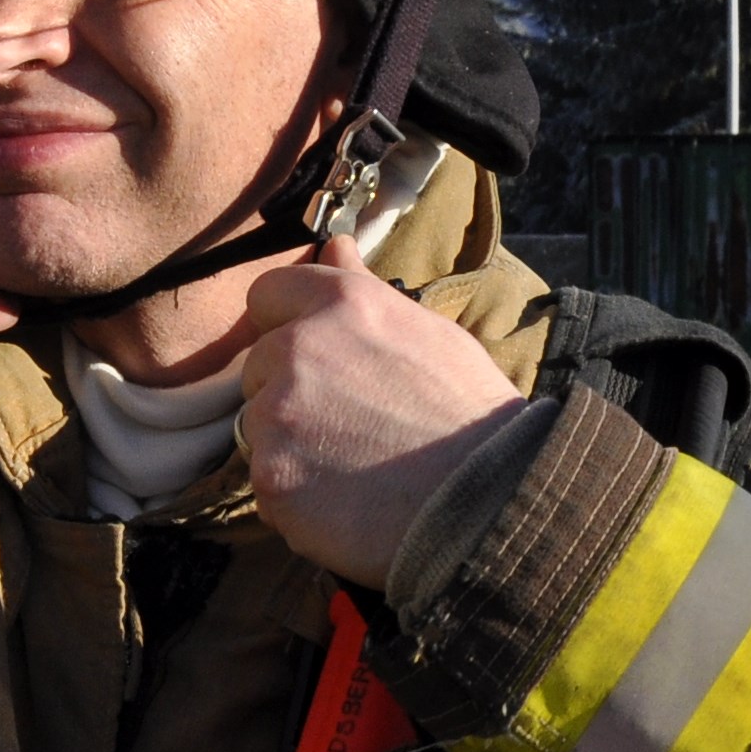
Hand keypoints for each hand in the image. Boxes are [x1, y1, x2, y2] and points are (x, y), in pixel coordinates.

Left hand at [238, 239, 524, 586]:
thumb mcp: (429, 335)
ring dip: (292, 448)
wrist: (490, 506)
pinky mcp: (271, 479)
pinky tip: (350, 504)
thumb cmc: (471, 420)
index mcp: (342, 304)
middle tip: (354, 425)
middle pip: (260, 367)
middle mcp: (299, 349)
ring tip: (358, 470)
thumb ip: (366, 291)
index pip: (267, 294)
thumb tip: (334, 245)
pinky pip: (268, 486)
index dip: (288, 324)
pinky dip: (297, 500)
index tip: (318, 357)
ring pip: (260, 429)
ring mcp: (278, 416)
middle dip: (292, 393)